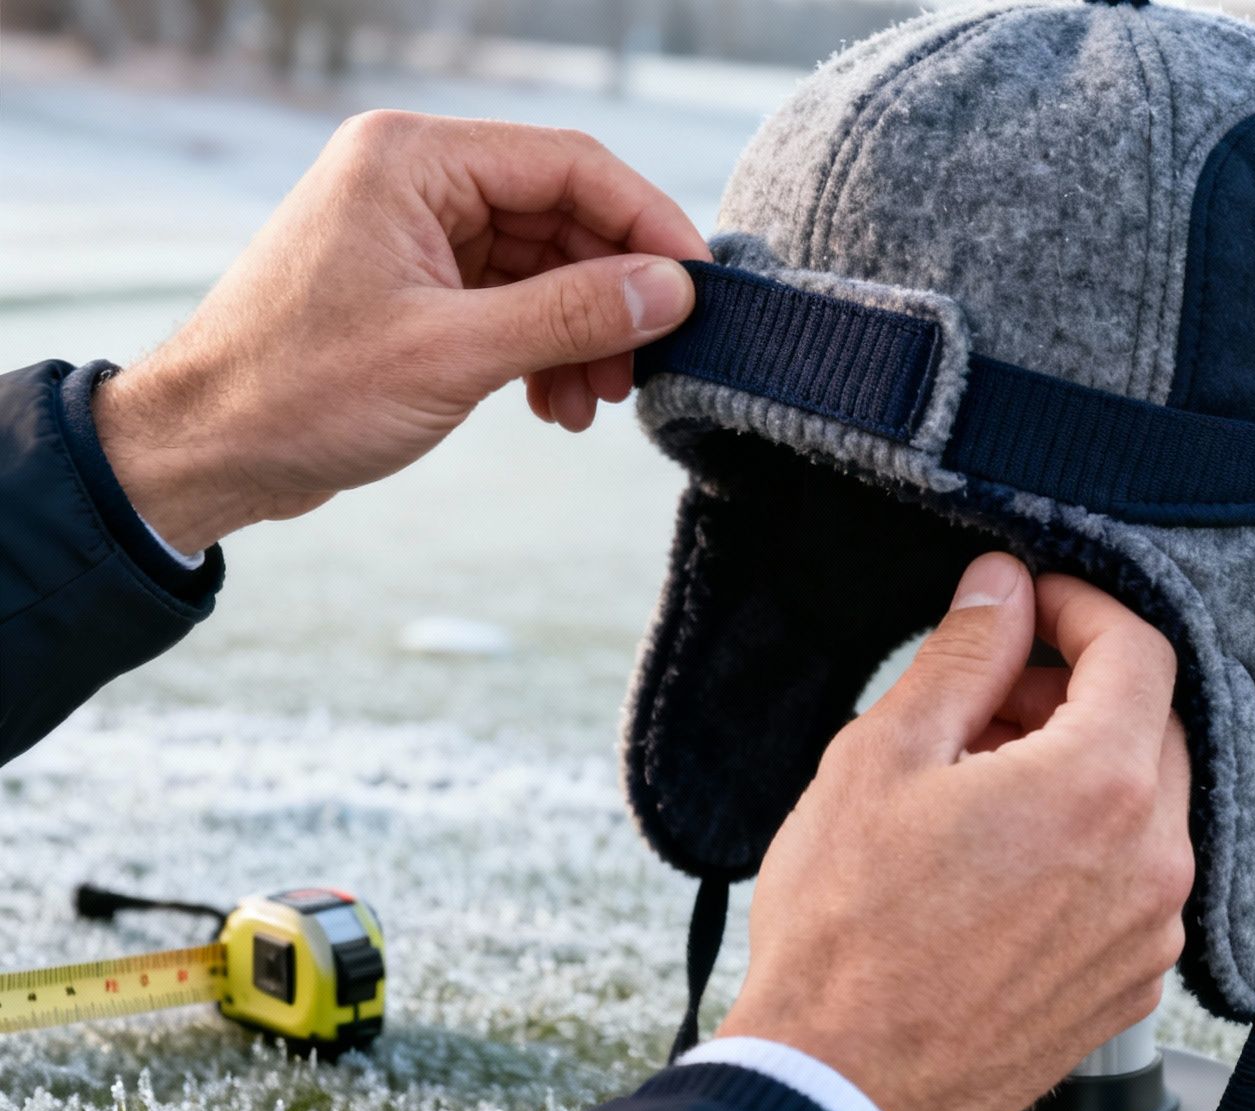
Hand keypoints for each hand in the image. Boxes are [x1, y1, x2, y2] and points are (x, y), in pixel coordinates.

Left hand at [92, 111, 710, 553]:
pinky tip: (554, 405)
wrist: (202, 452)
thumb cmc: (297, 391)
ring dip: (582, 332)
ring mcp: (414, 231)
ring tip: (596, 400)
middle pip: (563, 214)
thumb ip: (571, 315)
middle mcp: (415, 179)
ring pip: (544, 264)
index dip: (647, 224)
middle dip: (613, 294)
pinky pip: (510, 299)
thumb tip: (671, 292)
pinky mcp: (414, 283)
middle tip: (648, 365)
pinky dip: (544, 348)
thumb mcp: (453, 355)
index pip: (570, 165)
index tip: (697, 289)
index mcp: (413, 159)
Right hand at [718, 554, 1194, 1110]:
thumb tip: (1004, 587)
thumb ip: (964, 656)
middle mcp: (1154, 861)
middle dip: (1076, 690)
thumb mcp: (885, 757)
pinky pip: (1135, 880)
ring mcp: (1150, 932)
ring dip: (1080, 768)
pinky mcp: (1131, 983)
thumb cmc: (849, 929)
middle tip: (988, 700)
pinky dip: (1088, 844)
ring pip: (1146, 806)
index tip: (1032, 606)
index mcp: (1101, 786)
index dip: (1083, 608)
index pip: (1140, 651)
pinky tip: (1002, 859)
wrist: (844, 1084)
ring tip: (979, 784)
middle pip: (1152, 726)